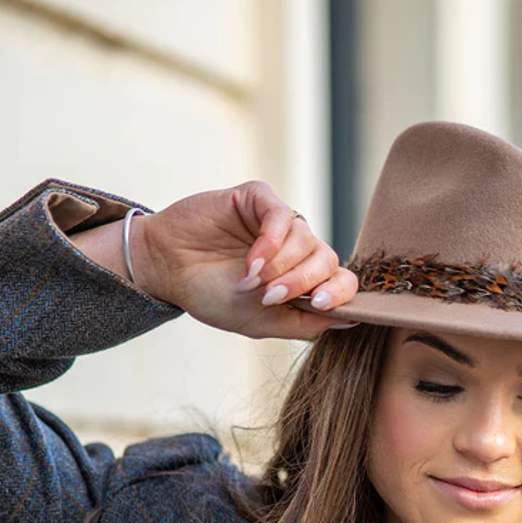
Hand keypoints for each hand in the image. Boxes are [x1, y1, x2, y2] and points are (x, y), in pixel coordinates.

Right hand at [131, 181, 359, 339]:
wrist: (168, 270)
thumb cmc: (214, 296)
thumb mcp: (264, 322)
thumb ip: (307, 322)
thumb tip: (353, 319)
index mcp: (304, 279)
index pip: (343, 281)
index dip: (339, 293)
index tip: (318, 305)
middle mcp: (297, 249)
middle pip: (327, 260)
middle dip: (302, 282)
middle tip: (270, 297)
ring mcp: (280, 223)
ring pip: (306, 239)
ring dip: (280, 266)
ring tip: (250, 281)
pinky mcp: (259, 200)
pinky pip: (281, 216)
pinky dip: (270, 243)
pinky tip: (252, 262)